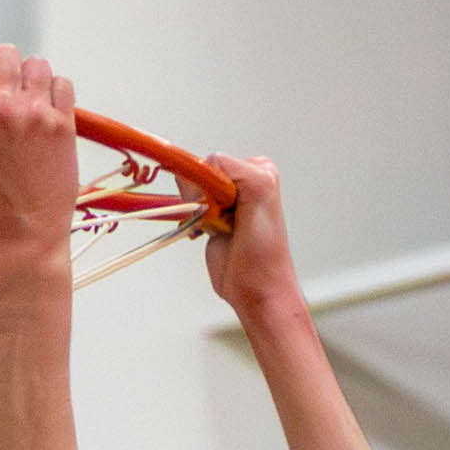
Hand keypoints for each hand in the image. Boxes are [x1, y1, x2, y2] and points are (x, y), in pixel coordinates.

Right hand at [0, 43, 81, 268]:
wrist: (20, 236)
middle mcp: (2, 106)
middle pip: (5, 54)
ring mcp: (37, 114)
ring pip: (36, 65)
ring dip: (28, 78)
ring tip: (23, 103)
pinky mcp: (64, 125)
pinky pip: (62, 84)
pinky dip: (53, 92)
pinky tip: (43, 113)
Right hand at [198, 154, 294, 317]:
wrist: (255, 288)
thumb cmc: (263, 249)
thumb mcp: (257, 193)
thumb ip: (231, 170)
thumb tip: (194, 169)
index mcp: (258, 171)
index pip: (215, 161)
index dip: (210, 184)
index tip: (222, 207)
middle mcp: (241, 181)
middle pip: (199, 175)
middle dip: (202, 198)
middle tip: (223, 220)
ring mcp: (224, 200)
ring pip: (189, 191)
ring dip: (195, 211)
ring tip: (218, 228)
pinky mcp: (210, 217)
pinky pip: (186, 206)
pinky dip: (189, 220)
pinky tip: (206, 233)